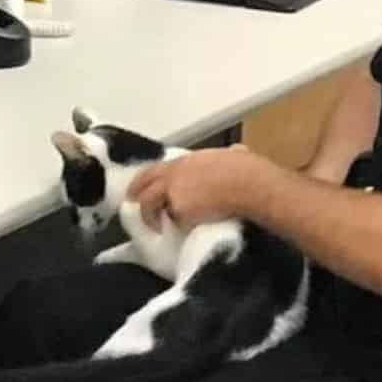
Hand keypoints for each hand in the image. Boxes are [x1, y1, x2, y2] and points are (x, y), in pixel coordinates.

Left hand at [128, 145, 256, 230]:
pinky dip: (177, 225)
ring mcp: (174, 193)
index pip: (155, 169)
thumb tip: (237, 152)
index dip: (144, 180)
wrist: (249, 185)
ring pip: (152, 206)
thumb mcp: (233, 154)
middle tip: (132, 206)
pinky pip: (174, 221)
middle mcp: (173, 174)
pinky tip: (185, 228)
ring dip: (152, 217)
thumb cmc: (248, 170)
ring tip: (157, 227)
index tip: (138, 188)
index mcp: (185, 161)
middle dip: (136, 197)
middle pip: (144, 187)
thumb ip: (226, 156)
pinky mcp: (180, 211)